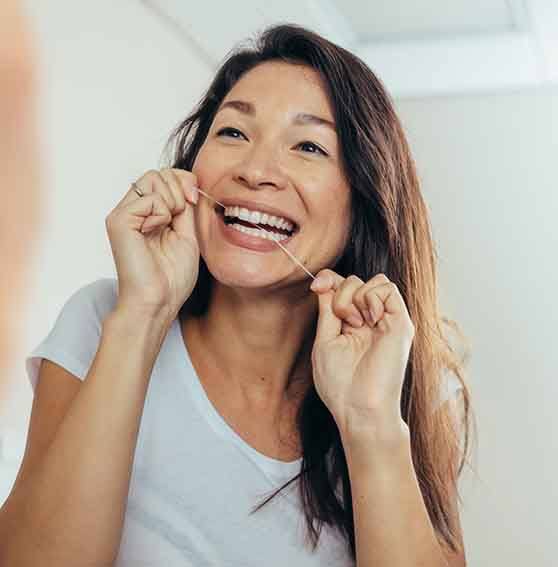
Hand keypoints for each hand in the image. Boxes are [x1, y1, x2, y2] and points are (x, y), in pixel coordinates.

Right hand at [105, 168, 199, 322]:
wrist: (159, 302)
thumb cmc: (172, 278)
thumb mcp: (187, 234)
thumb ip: (185, 207)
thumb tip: (188, 183)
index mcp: (148, 215)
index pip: (165, 176)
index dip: (184, 181)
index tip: (194, 200)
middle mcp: (132, 211)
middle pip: (158, 172)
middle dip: (179, 188)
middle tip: (181, 217)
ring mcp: (123, 214)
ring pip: (152, 178)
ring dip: (171, 200)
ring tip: (168, 226)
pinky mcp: (118, 221)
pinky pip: (149, 197)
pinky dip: (161, 213)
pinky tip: (156, 232)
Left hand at [309, 269, 414, 434]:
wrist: (359, 409)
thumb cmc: (339, 383)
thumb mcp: (325, 339)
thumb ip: (327, 309)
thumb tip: (325, 281)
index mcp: (352, 323)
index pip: (342, 286)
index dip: (329, 279)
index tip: (316, 286)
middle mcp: (371, 319)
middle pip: (355, 280)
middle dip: (340, 293)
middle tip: (342, 321)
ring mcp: (387, 320)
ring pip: (374, 280)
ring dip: (355, 296)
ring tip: (355, 323)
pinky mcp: (400, 323)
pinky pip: (388, 288)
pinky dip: (372, 297)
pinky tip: (368, 319)